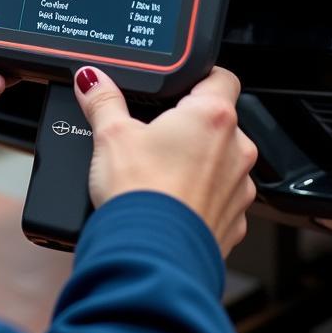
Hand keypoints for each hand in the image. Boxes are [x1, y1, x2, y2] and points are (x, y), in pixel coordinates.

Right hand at [74, 65, 257, 256]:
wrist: (151, 255)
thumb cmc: (140, 193)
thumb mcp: (111, 135)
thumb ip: (103, 99)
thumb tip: (91, 78)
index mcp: (211, 117)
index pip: (222, 77)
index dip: (201, 77)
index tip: (181, 84)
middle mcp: (236, 149)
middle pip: (220, 122)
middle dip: (191, 125)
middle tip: (156, 134)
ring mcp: (239, 188)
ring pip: (223, 161)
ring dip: (199, 162)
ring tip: (159, 171)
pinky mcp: (234, 221)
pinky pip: (220, 197)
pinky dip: (200, 195)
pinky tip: (170, 200)